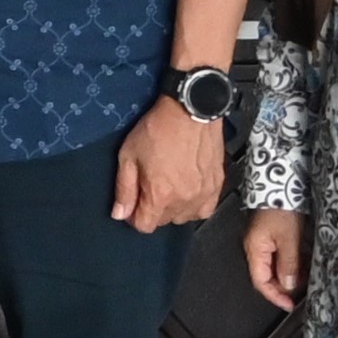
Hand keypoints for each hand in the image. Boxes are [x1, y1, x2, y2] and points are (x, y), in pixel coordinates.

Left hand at [112, 98, 226, 231]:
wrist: (191, 110)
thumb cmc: (158, 129)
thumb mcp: (128, 156)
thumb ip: (124, 189)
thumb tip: (120, 214)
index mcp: (160, 195)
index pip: (144, 226)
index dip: (133, 217)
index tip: (132, 203)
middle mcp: (184, 200)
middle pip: (164, 222)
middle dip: (153, 209)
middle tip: (150, 186)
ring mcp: (203, 194)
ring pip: (184, 217)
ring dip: (174, 208)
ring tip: (169, 187)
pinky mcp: (217, 186)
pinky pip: (205, 209)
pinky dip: (195, 205)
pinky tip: (187, 191)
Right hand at [245, 206, 306, 312]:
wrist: (283, 182)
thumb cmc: (282, 208)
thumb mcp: (289, 238)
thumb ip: (289, 263)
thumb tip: (288, 286)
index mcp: (255, 250)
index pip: (261, 282)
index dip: (275, 296)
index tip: (290, 305)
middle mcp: (258, 248)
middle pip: (269, 275)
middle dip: (286, 286)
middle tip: (304, 292)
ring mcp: (267, 241)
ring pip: (278, 266)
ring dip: (293, 274)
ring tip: (310, 279)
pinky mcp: (277, 235)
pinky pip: (284, 254)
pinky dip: (296, 262)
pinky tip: (309, 264)